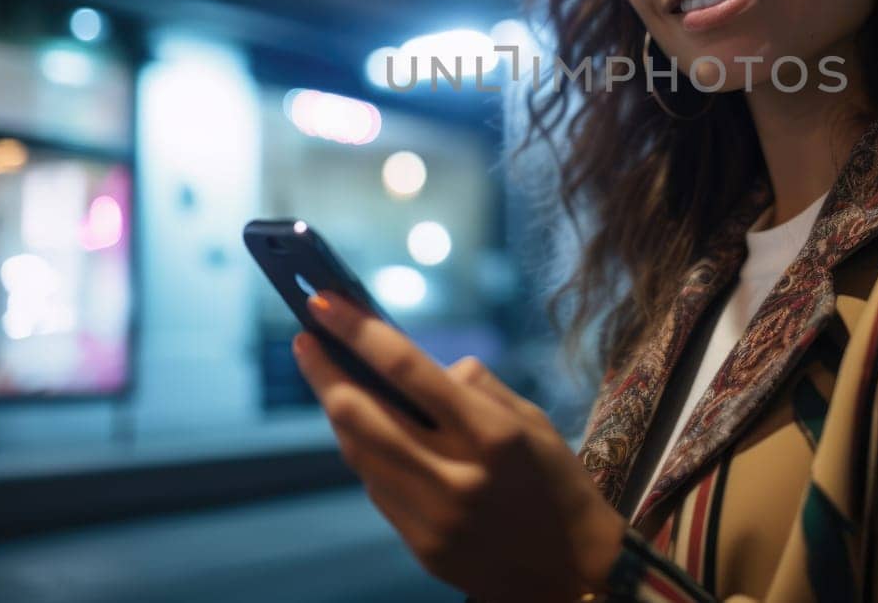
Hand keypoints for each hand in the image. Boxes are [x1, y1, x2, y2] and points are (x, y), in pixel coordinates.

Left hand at [293, 291, 627, 601]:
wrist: (573, 575)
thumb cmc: (558, 485)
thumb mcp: (533, 422)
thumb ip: (476, 389)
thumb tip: (421, 367)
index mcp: (495, 436)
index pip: (409, 370)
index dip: (358, 332)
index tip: (325, 303)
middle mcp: (457, 478)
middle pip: (362, 415)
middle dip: (324, 372)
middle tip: (304, 339)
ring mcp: (433, 518)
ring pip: (359, 453)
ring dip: (338, 411)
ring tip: (330, 379)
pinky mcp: (421, 547)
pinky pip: (376, 488)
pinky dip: (366, 453)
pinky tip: (365, 431)